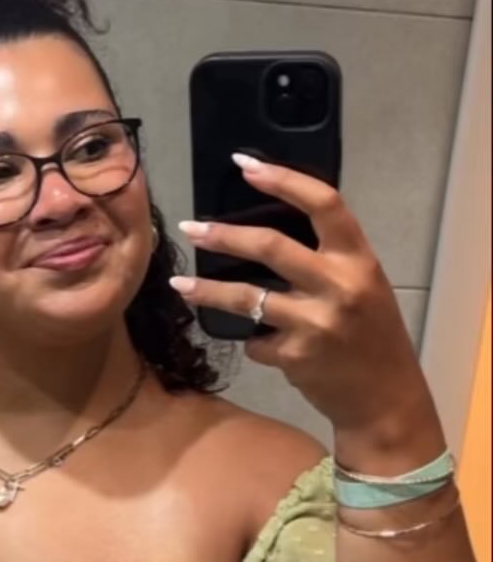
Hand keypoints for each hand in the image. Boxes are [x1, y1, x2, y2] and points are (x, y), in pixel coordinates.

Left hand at [170, 153, 434, 438]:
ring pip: (246, 297)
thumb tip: (264, 232)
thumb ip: (325, 260)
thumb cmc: (370, 334)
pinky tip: (259, 345)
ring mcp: (315, 322)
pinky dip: (251, 341)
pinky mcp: (294, 356)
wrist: (383, 397)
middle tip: (190, 228)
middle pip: (271, 246)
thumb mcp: (362, 286)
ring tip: (177, 285)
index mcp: (358, 259)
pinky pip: (254, 340)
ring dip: (205, 291)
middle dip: (223, 235)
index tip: (245, 164)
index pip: (324, 204)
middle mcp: (339, 285)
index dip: (283, 179)